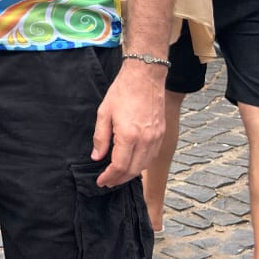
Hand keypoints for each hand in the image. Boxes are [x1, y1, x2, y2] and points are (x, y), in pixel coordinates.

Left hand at [90, 61, 165, 187]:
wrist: (145, 77)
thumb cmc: (122, 92)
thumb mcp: (104, 113)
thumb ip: (100, 138)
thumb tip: (97, 157)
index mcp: (129, 135)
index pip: (120, 166)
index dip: (109, 176)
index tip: (101, 181)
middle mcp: (145, 139)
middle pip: (133, 170)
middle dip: (119, 179)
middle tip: (108, 182)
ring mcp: (156, 137)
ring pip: (144, 165)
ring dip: (131, 174)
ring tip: (118, 176)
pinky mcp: (162, 133)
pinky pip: (152, 156)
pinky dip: (142, 164)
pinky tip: (133, 164)